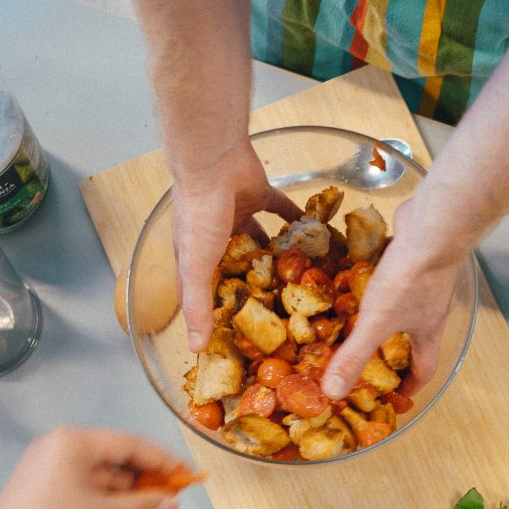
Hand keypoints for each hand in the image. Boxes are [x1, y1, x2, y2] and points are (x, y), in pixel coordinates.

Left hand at [0, 427, 191, 508]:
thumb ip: (143, 505)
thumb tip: (172, 502)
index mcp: (74, 442)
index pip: (130, 443)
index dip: (164, 459)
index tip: (189, 474)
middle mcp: (63, 448)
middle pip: (116, 458)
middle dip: (148, 478)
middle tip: (177, 496)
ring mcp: (54, 469)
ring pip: (104, 476)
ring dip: (131, 492)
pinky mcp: (49, 490)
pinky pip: (89, 489)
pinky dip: (111, 501)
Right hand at [172, 139, 302, 352]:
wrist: (213, 161)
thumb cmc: (200, 215)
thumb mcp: (196, 268)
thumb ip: (198, 306)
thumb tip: (195, 348)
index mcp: (195, 258)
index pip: (202, 294)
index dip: (214, 314)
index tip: (233, 336)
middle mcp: (215, 238)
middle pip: (236, 269)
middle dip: (253, 286)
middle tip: (280, 310)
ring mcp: (237, 215)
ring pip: (259, 241)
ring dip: (276, 255)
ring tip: (300, 277)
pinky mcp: (257, 194)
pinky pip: (280, 211)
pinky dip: (294, 220)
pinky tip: (312, 234)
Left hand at [320, 195, 458, 397]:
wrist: (432, 228)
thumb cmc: (410, 279)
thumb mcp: (376, 323)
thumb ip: (355, 356)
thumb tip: (333, 392)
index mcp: (428, 331)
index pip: (425, 369)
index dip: (410, 386)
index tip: (396, 395)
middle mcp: (432, 309)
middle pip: (416, 338)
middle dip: (395, 350)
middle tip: (373, 356)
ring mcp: (427, 280)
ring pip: (408, 306)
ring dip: (388, 314)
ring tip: (362, 316)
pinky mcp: (416, 256)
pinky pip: (400, 276)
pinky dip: (383, 281)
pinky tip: (364, 275)